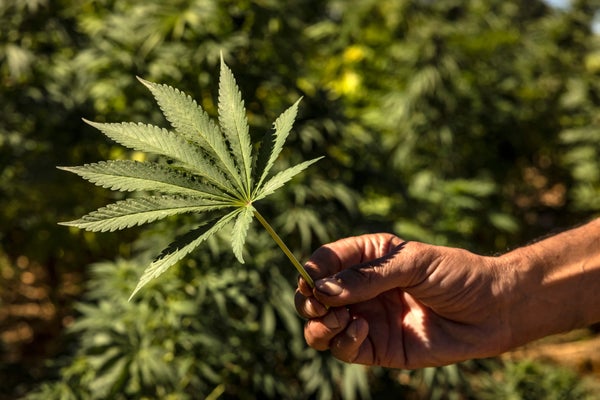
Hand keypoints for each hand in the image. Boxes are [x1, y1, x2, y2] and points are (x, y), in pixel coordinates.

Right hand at [295, 233, 511, 368]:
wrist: (494, 310)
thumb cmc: (458, 274)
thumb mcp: (413, 264)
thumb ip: (368, 277)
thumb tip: (323, 290)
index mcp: (368, 258)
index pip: (325, 262)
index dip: (311, 271)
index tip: (309, 281)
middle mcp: (362, 289)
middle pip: (315, 296)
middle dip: (308, 301)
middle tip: (319, 305)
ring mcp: (368, 318)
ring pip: (322, 326)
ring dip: (319, 325)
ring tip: (338, 319)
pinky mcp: (378, 348)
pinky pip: (345, 350)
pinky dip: (344, 342)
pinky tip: (363, 329)